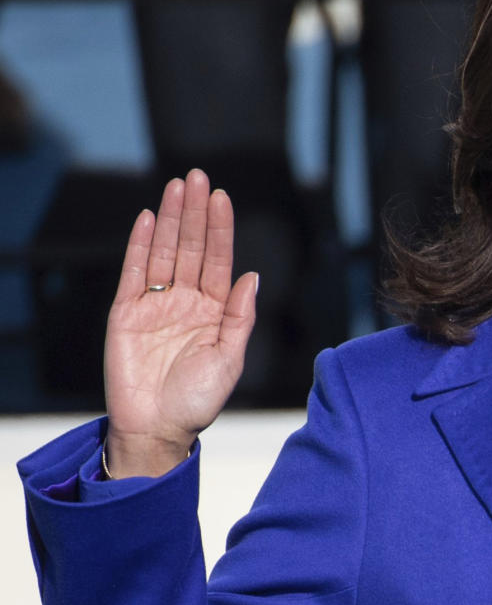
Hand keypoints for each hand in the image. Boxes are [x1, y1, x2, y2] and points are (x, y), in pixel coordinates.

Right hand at [104, 170, 257, 476]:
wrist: (157, 427)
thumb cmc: (198, 400)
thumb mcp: (229, 359)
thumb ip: (240, 318)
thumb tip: (252, 277)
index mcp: (214, 311)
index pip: (218, 261)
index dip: (220, 229)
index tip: (222, 198)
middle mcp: (186, 302)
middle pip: (191, 248)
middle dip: (195, 213)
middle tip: (198, 176)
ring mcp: (155, 305)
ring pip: (164, 252)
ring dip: (171, 219)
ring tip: (177, 186)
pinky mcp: (126, 313)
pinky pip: (134, 272)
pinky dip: (140, 245)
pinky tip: (149, 218)